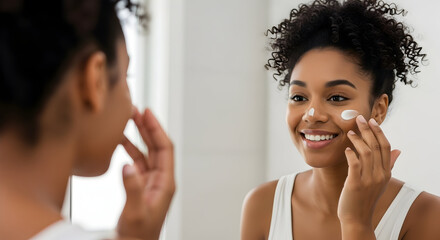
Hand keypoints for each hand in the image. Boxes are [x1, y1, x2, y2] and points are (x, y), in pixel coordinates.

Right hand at [117, 107, 174, 239]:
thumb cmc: (138, 235)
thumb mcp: (135, 212)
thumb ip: (132, 189)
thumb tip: (127, 165)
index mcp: (166, 183)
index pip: (165, 148)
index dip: (157, 129)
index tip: (147, 112)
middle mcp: (161, 179)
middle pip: (157, 146)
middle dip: (147, 127)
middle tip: (135, 110)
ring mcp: (151, 182)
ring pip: (147, 152)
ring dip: (138, 136)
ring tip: (128, 119)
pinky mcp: (141, 186)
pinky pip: (137, 161)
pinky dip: (130, 149)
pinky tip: (121, 141)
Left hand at [338, 115, 399, 237]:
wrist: (357, 218)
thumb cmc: (365, 198)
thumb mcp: (380, 181)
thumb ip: (388, 165)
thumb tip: (398, 150)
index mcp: (386, 172)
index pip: (386, 147)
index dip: (379, 132)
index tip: (371, 121)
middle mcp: (380, 175)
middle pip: (376, 146)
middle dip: (367, 130)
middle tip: (358, 118)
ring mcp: (368, 179)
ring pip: (366, 152)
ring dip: (357, 140)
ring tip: (349, 132)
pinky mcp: (356, 184)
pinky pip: (354, 164)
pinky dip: (351, 154)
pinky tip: (346, 149)